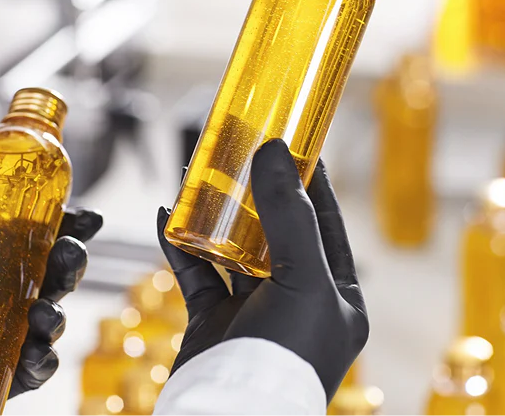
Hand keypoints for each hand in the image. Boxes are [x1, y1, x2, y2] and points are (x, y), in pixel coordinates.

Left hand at [0, 153, 102, 396]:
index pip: (29, 242)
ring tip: (46, 308)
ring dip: (61, 312)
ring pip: (46, 322)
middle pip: (47, 278)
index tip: (84, 214)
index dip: (62, 227)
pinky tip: (36, 348)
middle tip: (72, 250)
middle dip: (72, 262)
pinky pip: (29, 372)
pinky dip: (43, 361)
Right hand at [158, 139, 368, 401]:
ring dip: (216, 217)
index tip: (297, 145)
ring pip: (235, 252)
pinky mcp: (214, 325)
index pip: (328, 226)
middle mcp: (299, 303)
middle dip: (258, 195)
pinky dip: (181, 246)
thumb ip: (289, 215)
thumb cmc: (283, 358)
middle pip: (278, 235)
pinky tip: (167, 217)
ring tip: (202, 179)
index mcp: (337, 298)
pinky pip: (196, 276)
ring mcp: (255, 314)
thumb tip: (276, 150)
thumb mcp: (302, 280)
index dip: (313, 184)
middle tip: (242, 155)